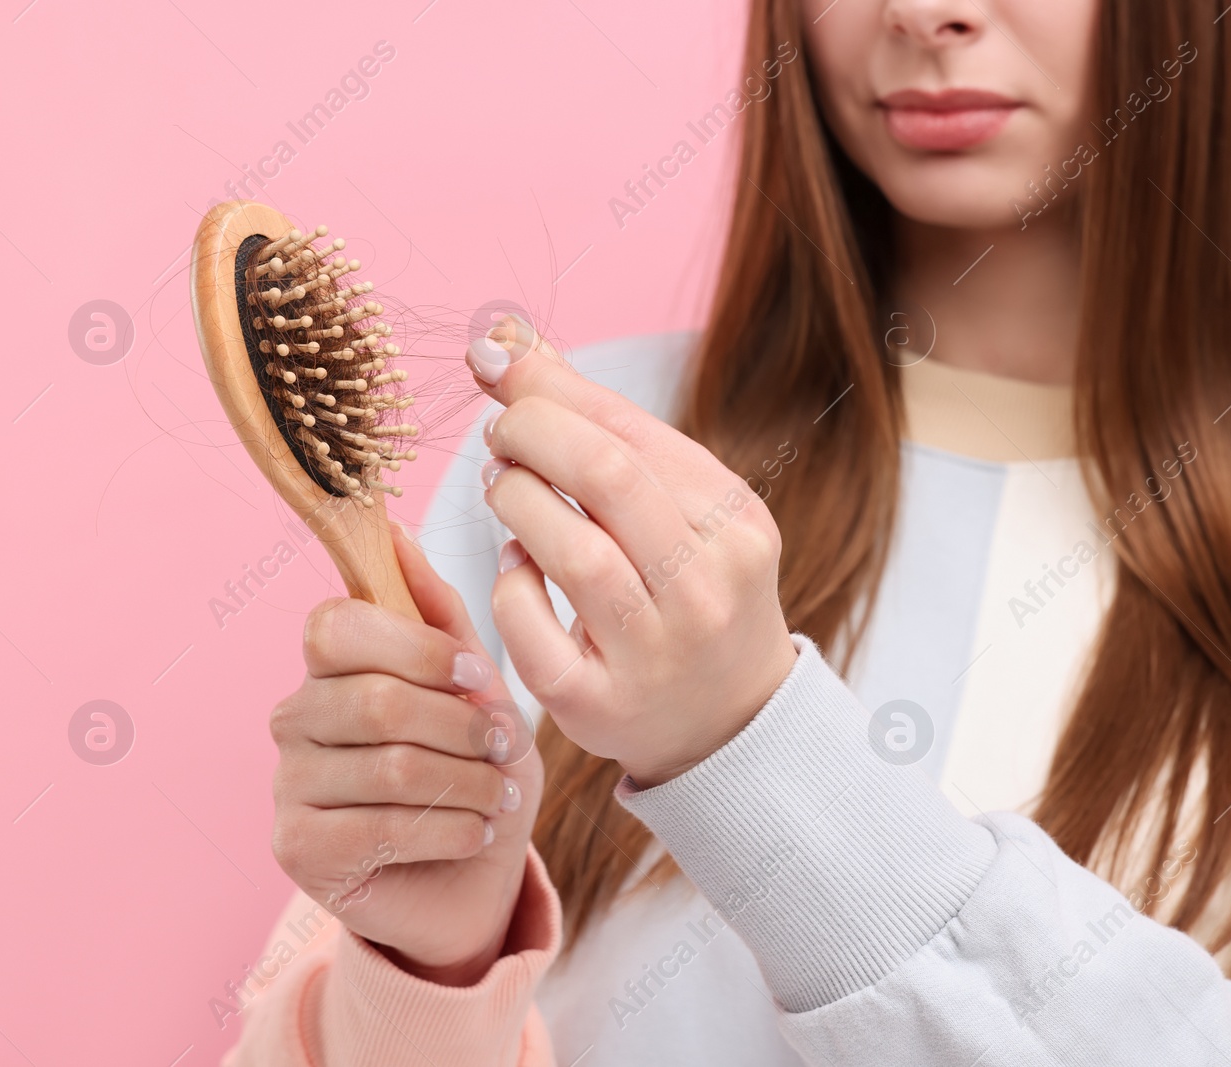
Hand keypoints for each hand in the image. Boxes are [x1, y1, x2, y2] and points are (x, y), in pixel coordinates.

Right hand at [268, 527, 542, 984]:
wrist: (474, 878)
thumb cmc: (473, 769)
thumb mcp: (475, 687)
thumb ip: (439, 615)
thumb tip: (395, 527)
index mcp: (331, 664)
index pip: (336, 627)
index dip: (415, 649)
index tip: (476, 675)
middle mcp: (295, 716)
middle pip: (374, 700)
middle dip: (461, 726)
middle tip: (508, 746)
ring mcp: (288, 783)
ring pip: (388, 768)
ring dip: (468, 783)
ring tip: (503, 794)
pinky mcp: (296, 848)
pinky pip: (379, 828)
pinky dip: (450, 830)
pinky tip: (478, 832)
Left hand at [465, 316, 797, 786]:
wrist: (726, 718)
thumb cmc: (689, 588)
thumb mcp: (676, 504)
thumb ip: (602, 425)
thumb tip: (508, 339)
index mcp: (736, 524)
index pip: (632, 431)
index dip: (548, 387)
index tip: (495, 361)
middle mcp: (707, 588)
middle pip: (608, 478)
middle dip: (531, 434)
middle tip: (501, 434)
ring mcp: (657, 653)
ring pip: (571, 552)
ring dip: (515, 502)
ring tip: (503, 489)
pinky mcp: (600, 705)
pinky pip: (532, 627)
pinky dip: (509, 582)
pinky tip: (516, 564)